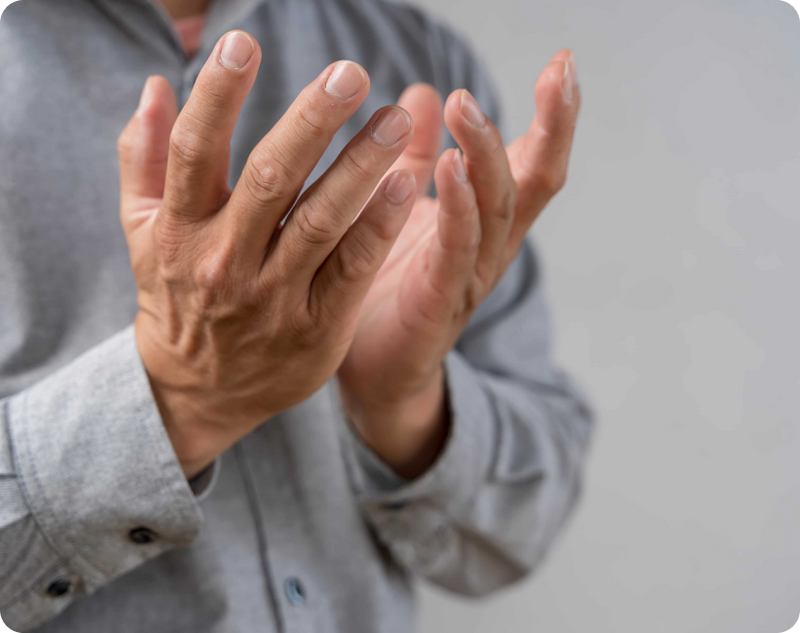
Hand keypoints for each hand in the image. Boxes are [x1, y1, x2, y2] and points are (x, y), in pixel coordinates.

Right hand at [117, 31, 416, 477]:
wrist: (198, 391)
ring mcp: (273, 298)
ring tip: (396, 119)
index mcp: (179, 229)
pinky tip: (406, 184)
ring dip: (360, 166)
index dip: (217, 96)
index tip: (242, 42)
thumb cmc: (177, 297)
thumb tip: (158, 85)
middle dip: (311, 122)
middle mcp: (225, 262)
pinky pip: (352, 270)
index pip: (195, 152)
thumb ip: (145, 157)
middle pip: (270, 180)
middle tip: (350, 74)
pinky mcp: (316, 327)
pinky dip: (378, 226)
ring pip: (321, 222)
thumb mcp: (142, 232)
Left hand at [337, 50, 580, 478]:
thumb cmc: (389, 283)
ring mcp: (469, 276)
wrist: (372, 369)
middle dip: (550, 126)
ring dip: (487, 157)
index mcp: (485, 220)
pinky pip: (454, 252)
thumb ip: (416, 154)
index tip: (564, 61)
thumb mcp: (403, 207)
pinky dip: (456, 209)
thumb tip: (425, 94)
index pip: (531, 162)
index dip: (554, 116)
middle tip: (555, 72)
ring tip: (468, 107)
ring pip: (497, 212)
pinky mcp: (438, 302)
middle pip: (532, 182)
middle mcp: (490, 246)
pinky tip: (446, 168)